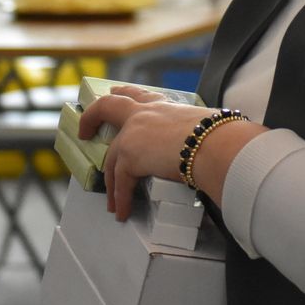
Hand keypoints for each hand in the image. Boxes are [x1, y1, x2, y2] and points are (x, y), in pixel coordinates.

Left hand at [79, 86, 224, 219]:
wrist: (214, 145)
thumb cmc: (219, 136)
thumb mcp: (203, 126)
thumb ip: (195, 134)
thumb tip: (207, 148)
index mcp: (163, 106)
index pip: (138, 94)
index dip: (122, 93)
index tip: (114, 92)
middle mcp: (144, 114)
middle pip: (108, 108)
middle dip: (92, 118)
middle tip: (84, 131)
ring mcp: (133, 134)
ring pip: (111, 158)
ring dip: (111, 182)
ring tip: (111, 201)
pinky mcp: (130, 157)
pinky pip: (120, 182)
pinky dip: (120, 199)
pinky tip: (123, 212)